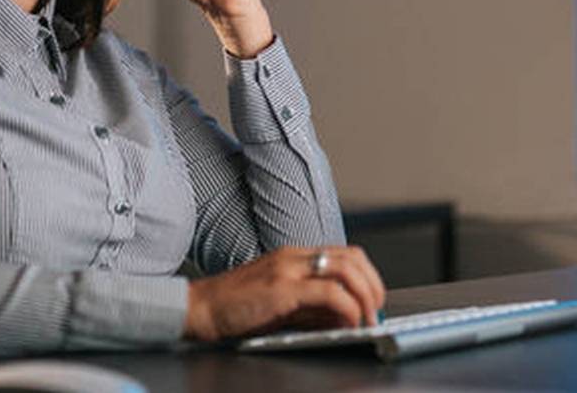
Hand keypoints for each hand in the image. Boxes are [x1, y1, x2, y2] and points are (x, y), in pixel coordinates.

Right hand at [182, 246, 388, 341]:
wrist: (199, 310)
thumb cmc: (235, 309)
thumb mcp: (282, 304)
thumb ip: (313, 306)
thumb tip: (347, 316)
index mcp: (294, 256)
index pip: (345, 254)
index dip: (368, 277)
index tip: (374, 301)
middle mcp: (293, 257)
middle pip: (352, 257)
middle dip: (373, 285)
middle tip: (376, 311)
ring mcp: (287, 269)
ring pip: (345, 269)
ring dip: (365, 296)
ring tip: (366, 319)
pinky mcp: (281, 289)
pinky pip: (328, 292)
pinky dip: (347, 308)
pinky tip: (347, 323)